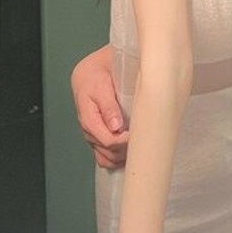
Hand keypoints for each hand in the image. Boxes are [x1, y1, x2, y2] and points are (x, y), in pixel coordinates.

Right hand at [71, 46, 128, 169]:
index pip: (108, 141)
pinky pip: (104, 157)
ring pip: (107, 158)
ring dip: (122, 156)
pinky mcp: (97, 137)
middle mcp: (90, 132)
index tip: (138, 135)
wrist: (89, 74)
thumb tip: (116, 127)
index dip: (124, 142)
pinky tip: (127, 153)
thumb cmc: (96, 78)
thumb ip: (109, 107)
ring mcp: (93, 136)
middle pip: (108, 152)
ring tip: (137, 146)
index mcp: (89, 120)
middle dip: (125, 149)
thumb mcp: (102, 87)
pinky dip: (115, 158)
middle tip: (142, 140)